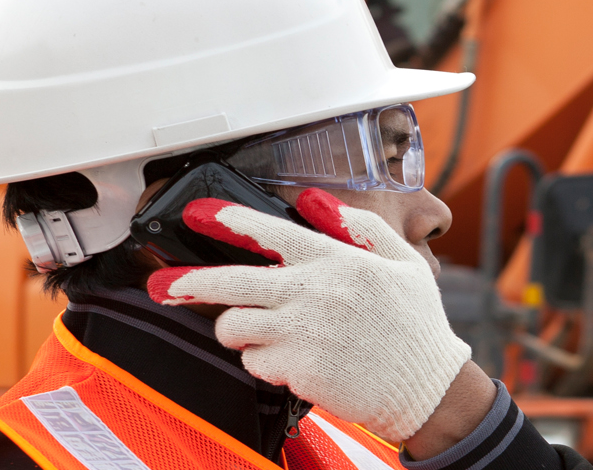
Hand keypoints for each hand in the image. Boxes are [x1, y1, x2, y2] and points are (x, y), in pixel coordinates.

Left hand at [147, 189, 469, 440]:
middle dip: (187, 282)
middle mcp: (312, 291)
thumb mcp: (404, 264)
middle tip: (163, 285)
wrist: (428, 389)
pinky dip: (263, 362)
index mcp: (336, 261)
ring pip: (233, 325)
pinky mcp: (296, 369)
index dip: (227, 219)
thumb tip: (316, 202)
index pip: (269, 231)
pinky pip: (253, 362)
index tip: (197, 214)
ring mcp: (301, 331)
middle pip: (230, 282)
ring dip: (235, 330)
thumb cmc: (418, 329)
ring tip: (254, 333)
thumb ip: (361, 228)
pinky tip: (290, 361)